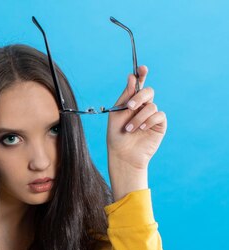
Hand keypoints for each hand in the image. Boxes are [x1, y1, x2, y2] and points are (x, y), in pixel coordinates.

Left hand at [106, 66, 167, 199]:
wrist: (123, 155)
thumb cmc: (116, 136)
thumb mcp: (116, 114)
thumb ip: (125, 96)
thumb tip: (132, 76)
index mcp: (131, 102)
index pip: (138, 84)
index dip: (142, 74)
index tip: (142, 68)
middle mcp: (143, 106)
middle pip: (148, 91)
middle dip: (139, 97)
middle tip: (129, 106)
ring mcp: (151, 115)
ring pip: (151, 106)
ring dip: (138, 117)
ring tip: (129, 129)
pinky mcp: (159, 124)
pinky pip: (159, 115)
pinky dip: (148, 121)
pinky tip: (141, 129)